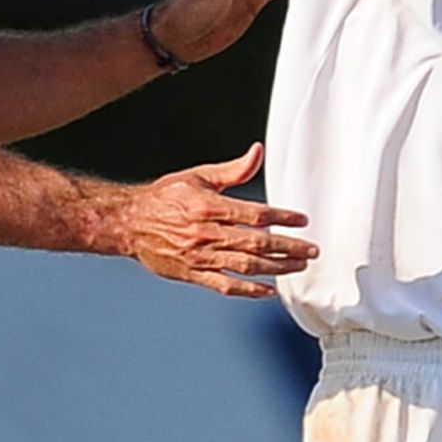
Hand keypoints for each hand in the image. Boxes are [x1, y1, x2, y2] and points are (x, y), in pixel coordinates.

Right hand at [113, 142, 313, 298]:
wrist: (129, 223)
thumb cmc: (165, 196)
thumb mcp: (198, 176)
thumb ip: (233, 170)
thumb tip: (258, 151)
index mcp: (210, 206)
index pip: (256, 214)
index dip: (282, 218)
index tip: (302, 221)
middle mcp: (208, 234)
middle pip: (257, 244)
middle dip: (289, 248)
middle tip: (312, 250)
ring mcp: (201, 257)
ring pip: (247, 266)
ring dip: (277, 268)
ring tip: (299, 267)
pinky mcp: (193, 274)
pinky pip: (226, 285)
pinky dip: (249, 290)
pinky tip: (269, 290)